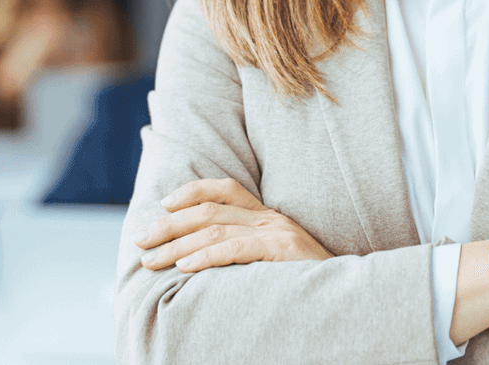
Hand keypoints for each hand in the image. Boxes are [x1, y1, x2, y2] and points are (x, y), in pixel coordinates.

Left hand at [132, 178, 332, 272]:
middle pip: (209, 210)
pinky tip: (184, 267)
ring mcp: (278, 233)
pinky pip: (235, 249)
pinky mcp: (283, 252)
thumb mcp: (273, 260)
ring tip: (151, 260)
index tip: (163, 205)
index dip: (191, 192)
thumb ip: (245, 250)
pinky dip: (205, 256)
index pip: (225, 189)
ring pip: (214, 230)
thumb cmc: (305, 282)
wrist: (347, 298)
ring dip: (176, 245)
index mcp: (268, 217)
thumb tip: (198, 255)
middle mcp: (271, 219)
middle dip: (169, 225)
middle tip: (141, 240)